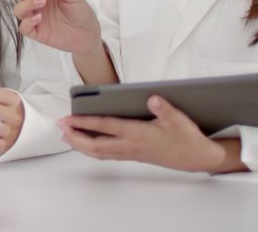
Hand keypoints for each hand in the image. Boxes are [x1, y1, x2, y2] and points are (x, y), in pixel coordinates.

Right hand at [13, 0, 100, 54]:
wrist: (88, 33)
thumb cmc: (81, 14)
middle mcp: (37, 3)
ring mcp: (35, 18)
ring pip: (19, 9)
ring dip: (27, 3)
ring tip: (43, 2)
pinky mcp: (36, 32)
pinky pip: (23, 28)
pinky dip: (28, 22)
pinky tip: (39, 17)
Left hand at [57, 95, 227, 171]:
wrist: (197, 158)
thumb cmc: (187, 138)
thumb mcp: (178, 119)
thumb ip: (164, 108)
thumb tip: (152, 98)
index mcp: (137, 134)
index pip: (105, 127)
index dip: (84, 122)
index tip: (68, 119)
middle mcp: (130, 145)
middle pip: (95, 145)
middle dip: (75, 137)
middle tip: (60, 128)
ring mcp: (131, 152)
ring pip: (99, 152)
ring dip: (81, 145)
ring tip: (67, 136)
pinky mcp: (134, 155)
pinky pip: (107, 154)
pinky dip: (93, 149)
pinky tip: (88, 144)